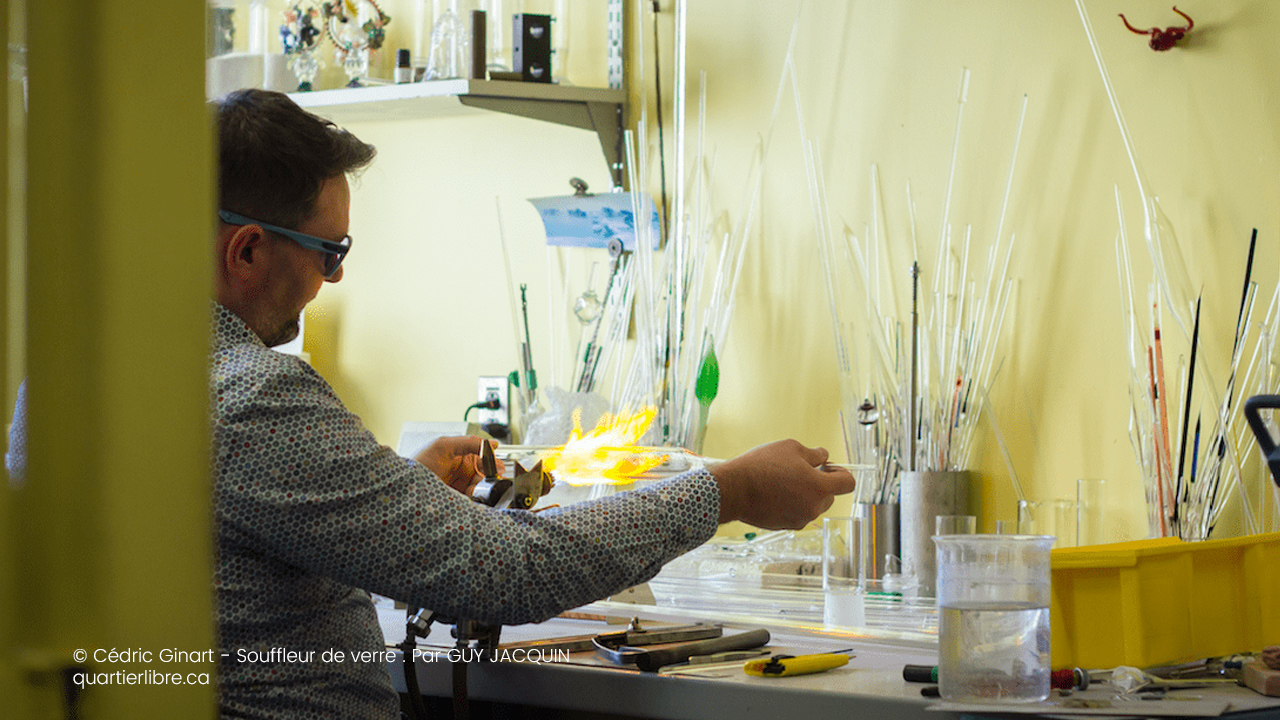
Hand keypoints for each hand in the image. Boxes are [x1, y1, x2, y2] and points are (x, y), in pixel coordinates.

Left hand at [414, 436, 503, 496]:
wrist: (406, 489)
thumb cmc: (420, 464)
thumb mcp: (442, 445)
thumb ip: (467, 442)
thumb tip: (490, 444)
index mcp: (462, 455)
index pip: (484, 457)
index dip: (492, 461)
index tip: (496, 467)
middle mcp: (463, 470)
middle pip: (486, 474)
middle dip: (490, 477)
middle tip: (491, 481)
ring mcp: (461, 486)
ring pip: (482, 488)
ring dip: (483, 490)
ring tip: (474, 490)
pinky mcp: (458, 500)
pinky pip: (474, 501)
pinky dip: (477, 501)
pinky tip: (472, 498)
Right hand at [707, 439, 855, 529]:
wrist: (734, 489)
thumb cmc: (762, 465)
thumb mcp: (791, 448)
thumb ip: (814, 454)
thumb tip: (823, 457)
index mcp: (820, 488)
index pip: (848, 483)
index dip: (841, 472)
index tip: (827, 467)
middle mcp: (813, 508)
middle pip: (830, 495)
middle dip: (820, 482)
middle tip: (800, 470)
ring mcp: (800, 519)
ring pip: (812, 505)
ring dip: (806, 494)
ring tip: (784, 481)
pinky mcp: (786, 526)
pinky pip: (797, 513)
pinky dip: (792, 503)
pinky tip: (775, 492)